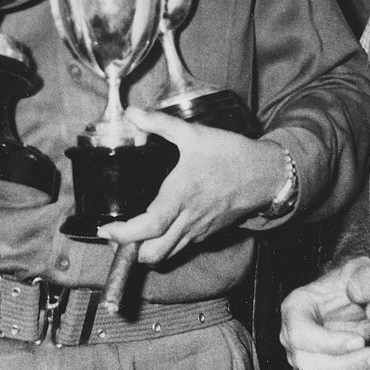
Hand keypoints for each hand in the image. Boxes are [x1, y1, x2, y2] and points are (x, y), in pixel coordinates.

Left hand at [96, 106, 287, 263]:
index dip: (123, 234)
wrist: (263, 174)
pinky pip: (182, 248)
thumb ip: (159, 123)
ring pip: (167, 256)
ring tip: (135, 234)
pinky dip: (167, 245)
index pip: (148, 227)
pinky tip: (162, 228)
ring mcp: (199, 230)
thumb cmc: (228, 154)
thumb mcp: (193, 134)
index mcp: (180, 195)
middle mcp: (188, 219)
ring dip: (147, 251)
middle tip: (118, 233)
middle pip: (153, 254)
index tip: (106, 229)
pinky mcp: (208, 233)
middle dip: (131, 251)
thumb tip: (133, 113)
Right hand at [280, 259, 369, 369]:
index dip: (329, 342)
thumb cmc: (345, 284)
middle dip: (351, 365)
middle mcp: (295, 344)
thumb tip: (366, 286)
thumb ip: (354, 278)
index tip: (359, 340)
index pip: (301, 334)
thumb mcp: (348, 273)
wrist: (348, 299)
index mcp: (294, 312)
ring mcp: (308, 364)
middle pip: (316, 366)